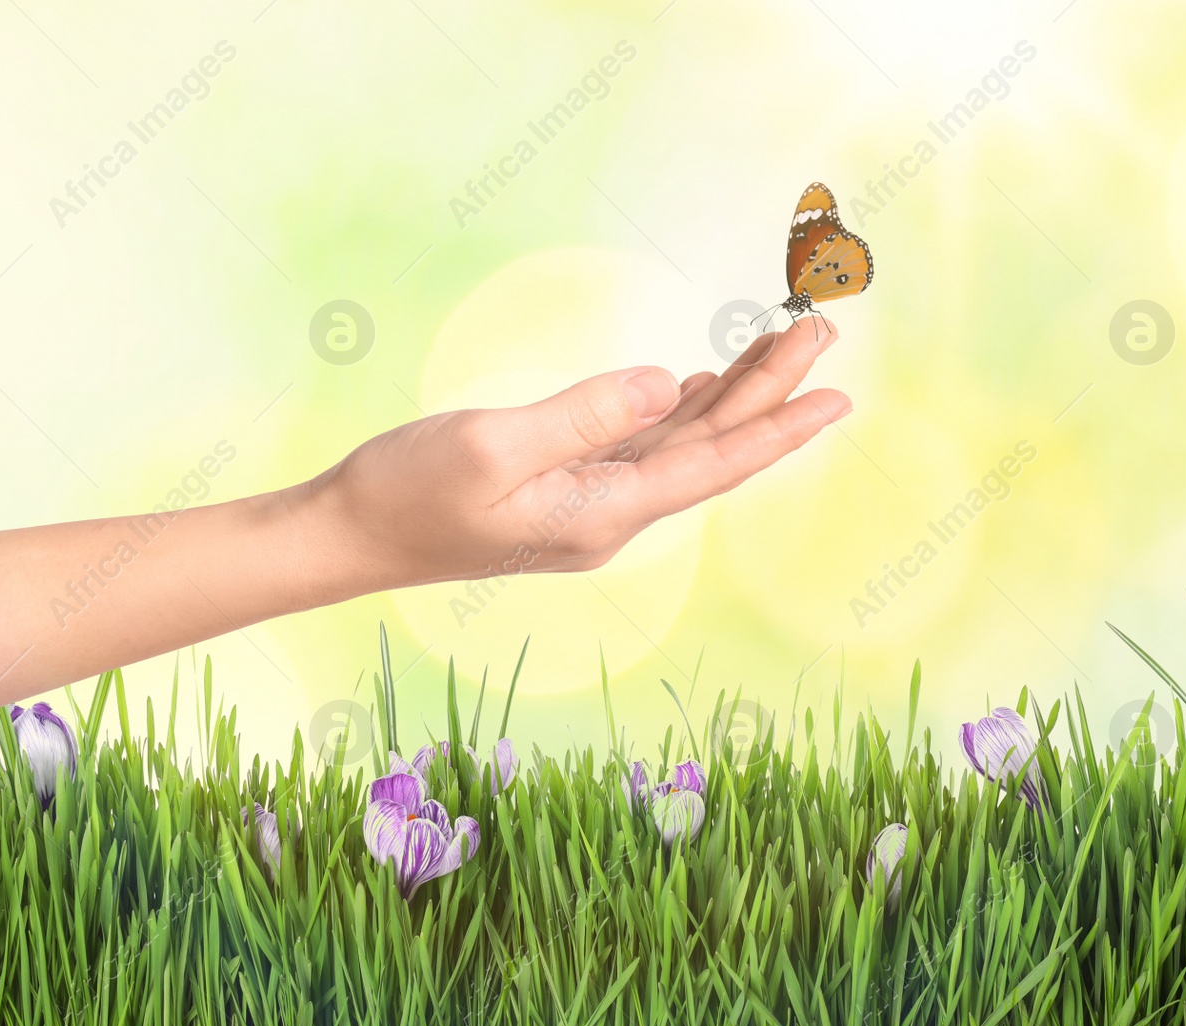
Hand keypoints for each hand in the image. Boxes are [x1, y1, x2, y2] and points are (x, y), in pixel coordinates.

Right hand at [303, 318, 849, 588]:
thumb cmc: (407, 493)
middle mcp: (609, 515)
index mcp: (602, 513)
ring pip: (680, 443)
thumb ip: (584, 416)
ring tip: (780, 346)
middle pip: (709, 448)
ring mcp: (586, 503)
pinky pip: (641, 446)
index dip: (778, 428)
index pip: (712, 465)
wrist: (349, 535)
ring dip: (731, 396)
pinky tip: (701, 387)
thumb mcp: (493, 447)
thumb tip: (669, 386)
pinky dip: (680, 411)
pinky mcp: (561, 489)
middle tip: (821, 330)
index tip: (836, 393)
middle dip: (768, 391)